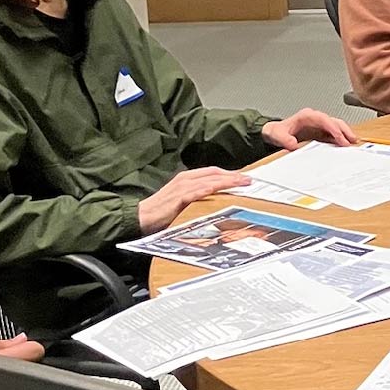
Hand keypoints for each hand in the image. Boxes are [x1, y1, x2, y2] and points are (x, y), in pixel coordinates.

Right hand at [137, 167, 251, 233]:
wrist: (140, 217)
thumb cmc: (161, 212)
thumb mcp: (183, 201)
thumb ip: (197, 197)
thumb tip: (215, 199)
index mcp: (186, 179)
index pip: (212, 172)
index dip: (229, 173)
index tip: (243, 177)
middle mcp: (185, 179)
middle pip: (214, 173)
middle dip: (233, 175)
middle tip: (249, 179)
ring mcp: (181, 187)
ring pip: (210, 180)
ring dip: (228, 180)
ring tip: (243, 182)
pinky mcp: (178, 198)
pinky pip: (197, 191)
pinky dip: (210, 189)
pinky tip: (221, 188)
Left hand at [261, 108, 357, 150]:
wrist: (274, 133)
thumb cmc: (277, 132)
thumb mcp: (277, 135)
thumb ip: (284, 140)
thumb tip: (293, 144)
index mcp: (306, 116)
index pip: (324, 120)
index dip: (333, 128)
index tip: (340, 138)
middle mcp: (315, 118)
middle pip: (334, 121)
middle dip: (344, 130)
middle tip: (352, 140)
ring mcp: (318, 124)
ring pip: (336, 125)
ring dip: (345, 133)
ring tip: (353, 142)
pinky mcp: (320, 130)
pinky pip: (333, 132)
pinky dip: (341, 137)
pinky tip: (346, 144)